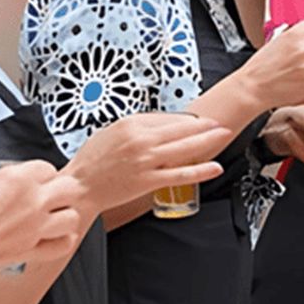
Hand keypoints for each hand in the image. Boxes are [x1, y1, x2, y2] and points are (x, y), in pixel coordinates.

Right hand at [0, 160, 85, 274]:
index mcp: (17, 179)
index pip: (47, 168)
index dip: (42, 173)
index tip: (35, 180)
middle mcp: (33, 201)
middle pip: (70, 188)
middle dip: (63, 190)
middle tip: (52, 195)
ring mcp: (37, 227)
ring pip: (72, 217)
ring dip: (65, 216)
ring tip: (54, 217)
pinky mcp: (34, 249)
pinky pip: (64, 244)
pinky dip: (63, 241)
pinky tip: (54, 238)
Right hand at [67, 113, 228, 211]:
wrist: (80, 186)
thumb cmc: (92, 161)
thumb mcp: (110, 132)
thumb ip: (134, 127)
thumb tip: (156, 124)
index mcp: (130, 124)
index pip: (166, 118)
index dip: (184, 119)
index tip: (197, 120)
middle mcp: (140, 140)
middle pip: (180, 129)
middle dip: (204, 125)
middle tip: (219, 122)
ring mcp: (146, 161)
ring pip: (184, 148)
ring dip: (208, 141)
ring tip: (223, 135)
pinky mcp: (148, 180)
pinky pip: (180, 174)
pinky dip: (199, 170)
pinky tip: (214, 167)